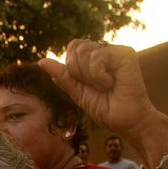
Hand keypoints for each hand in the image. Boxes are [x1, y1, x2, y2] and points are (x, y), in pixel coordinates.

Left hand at [38, 40, 158, 143]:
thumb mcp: (77, 91)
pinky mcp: (126, 54)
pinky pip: (97, 57)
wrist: (125, 121)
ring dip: (89, 76)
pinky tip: (112, 84)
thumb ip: (62, 75)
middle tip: (97, 86)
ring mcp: (117, 51)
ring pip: (84, 51)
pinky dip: (99, 76)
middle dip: (78, 72)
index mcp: (96, 58)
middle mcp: (107, 51)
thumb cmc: (105, 108)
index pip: (72, 48)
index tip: (87, 84)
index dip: (72, 68)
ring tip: (106, 86)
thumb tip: (41, 61)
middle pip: (75, 47)